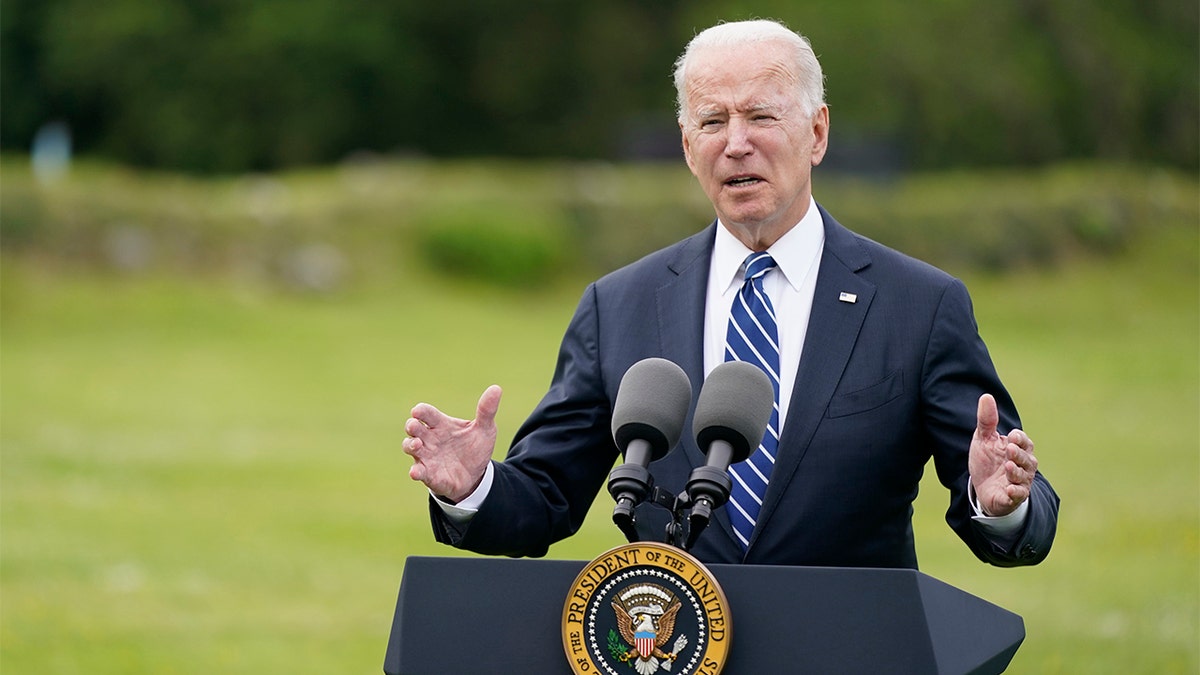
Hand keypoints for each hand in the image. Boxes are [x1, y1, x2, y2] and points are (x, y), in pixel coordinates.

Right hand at [403, 385, 501, 502]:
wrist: (477, 476)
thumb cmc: (475, 449)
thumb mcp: (485, 429)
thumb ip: (487, 411)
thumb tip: (496, 388)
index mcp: (441, 424)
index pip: (426, 413)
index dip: (420, 411)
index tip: (418, 411)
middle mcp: (429, 438)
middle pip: (413, 427)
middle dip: (411, 425)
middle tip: (414, 425)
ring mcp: (426, 456)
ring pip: (409, 447)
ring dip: (410, 445)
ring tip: (417, 445)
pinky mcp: (428, 474)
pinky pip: (417, 472)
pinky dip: (415, 471)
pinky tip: (415, 472)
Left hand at [969, 393, 1036, 516]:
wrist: (982, 488)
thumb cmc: (987, 460)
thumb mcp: (983, 439)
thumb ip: (987, 420)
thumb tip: (986, 396)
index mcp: (1018, 449)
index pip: (1024, 442)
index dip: (1020, 439)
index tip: (1012, 436)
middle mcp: (1023, 465)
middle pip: (1027, 459)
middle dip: (1019, 454)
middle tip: (1009, 450)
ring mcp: (1019, 482)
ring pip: (1023, 477)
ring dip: (1017, 472)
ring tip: (1008, 467)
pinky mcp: (1013, 497)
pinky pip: (1018, 495)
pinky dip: (1015, 493)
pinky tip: (1009, 489)